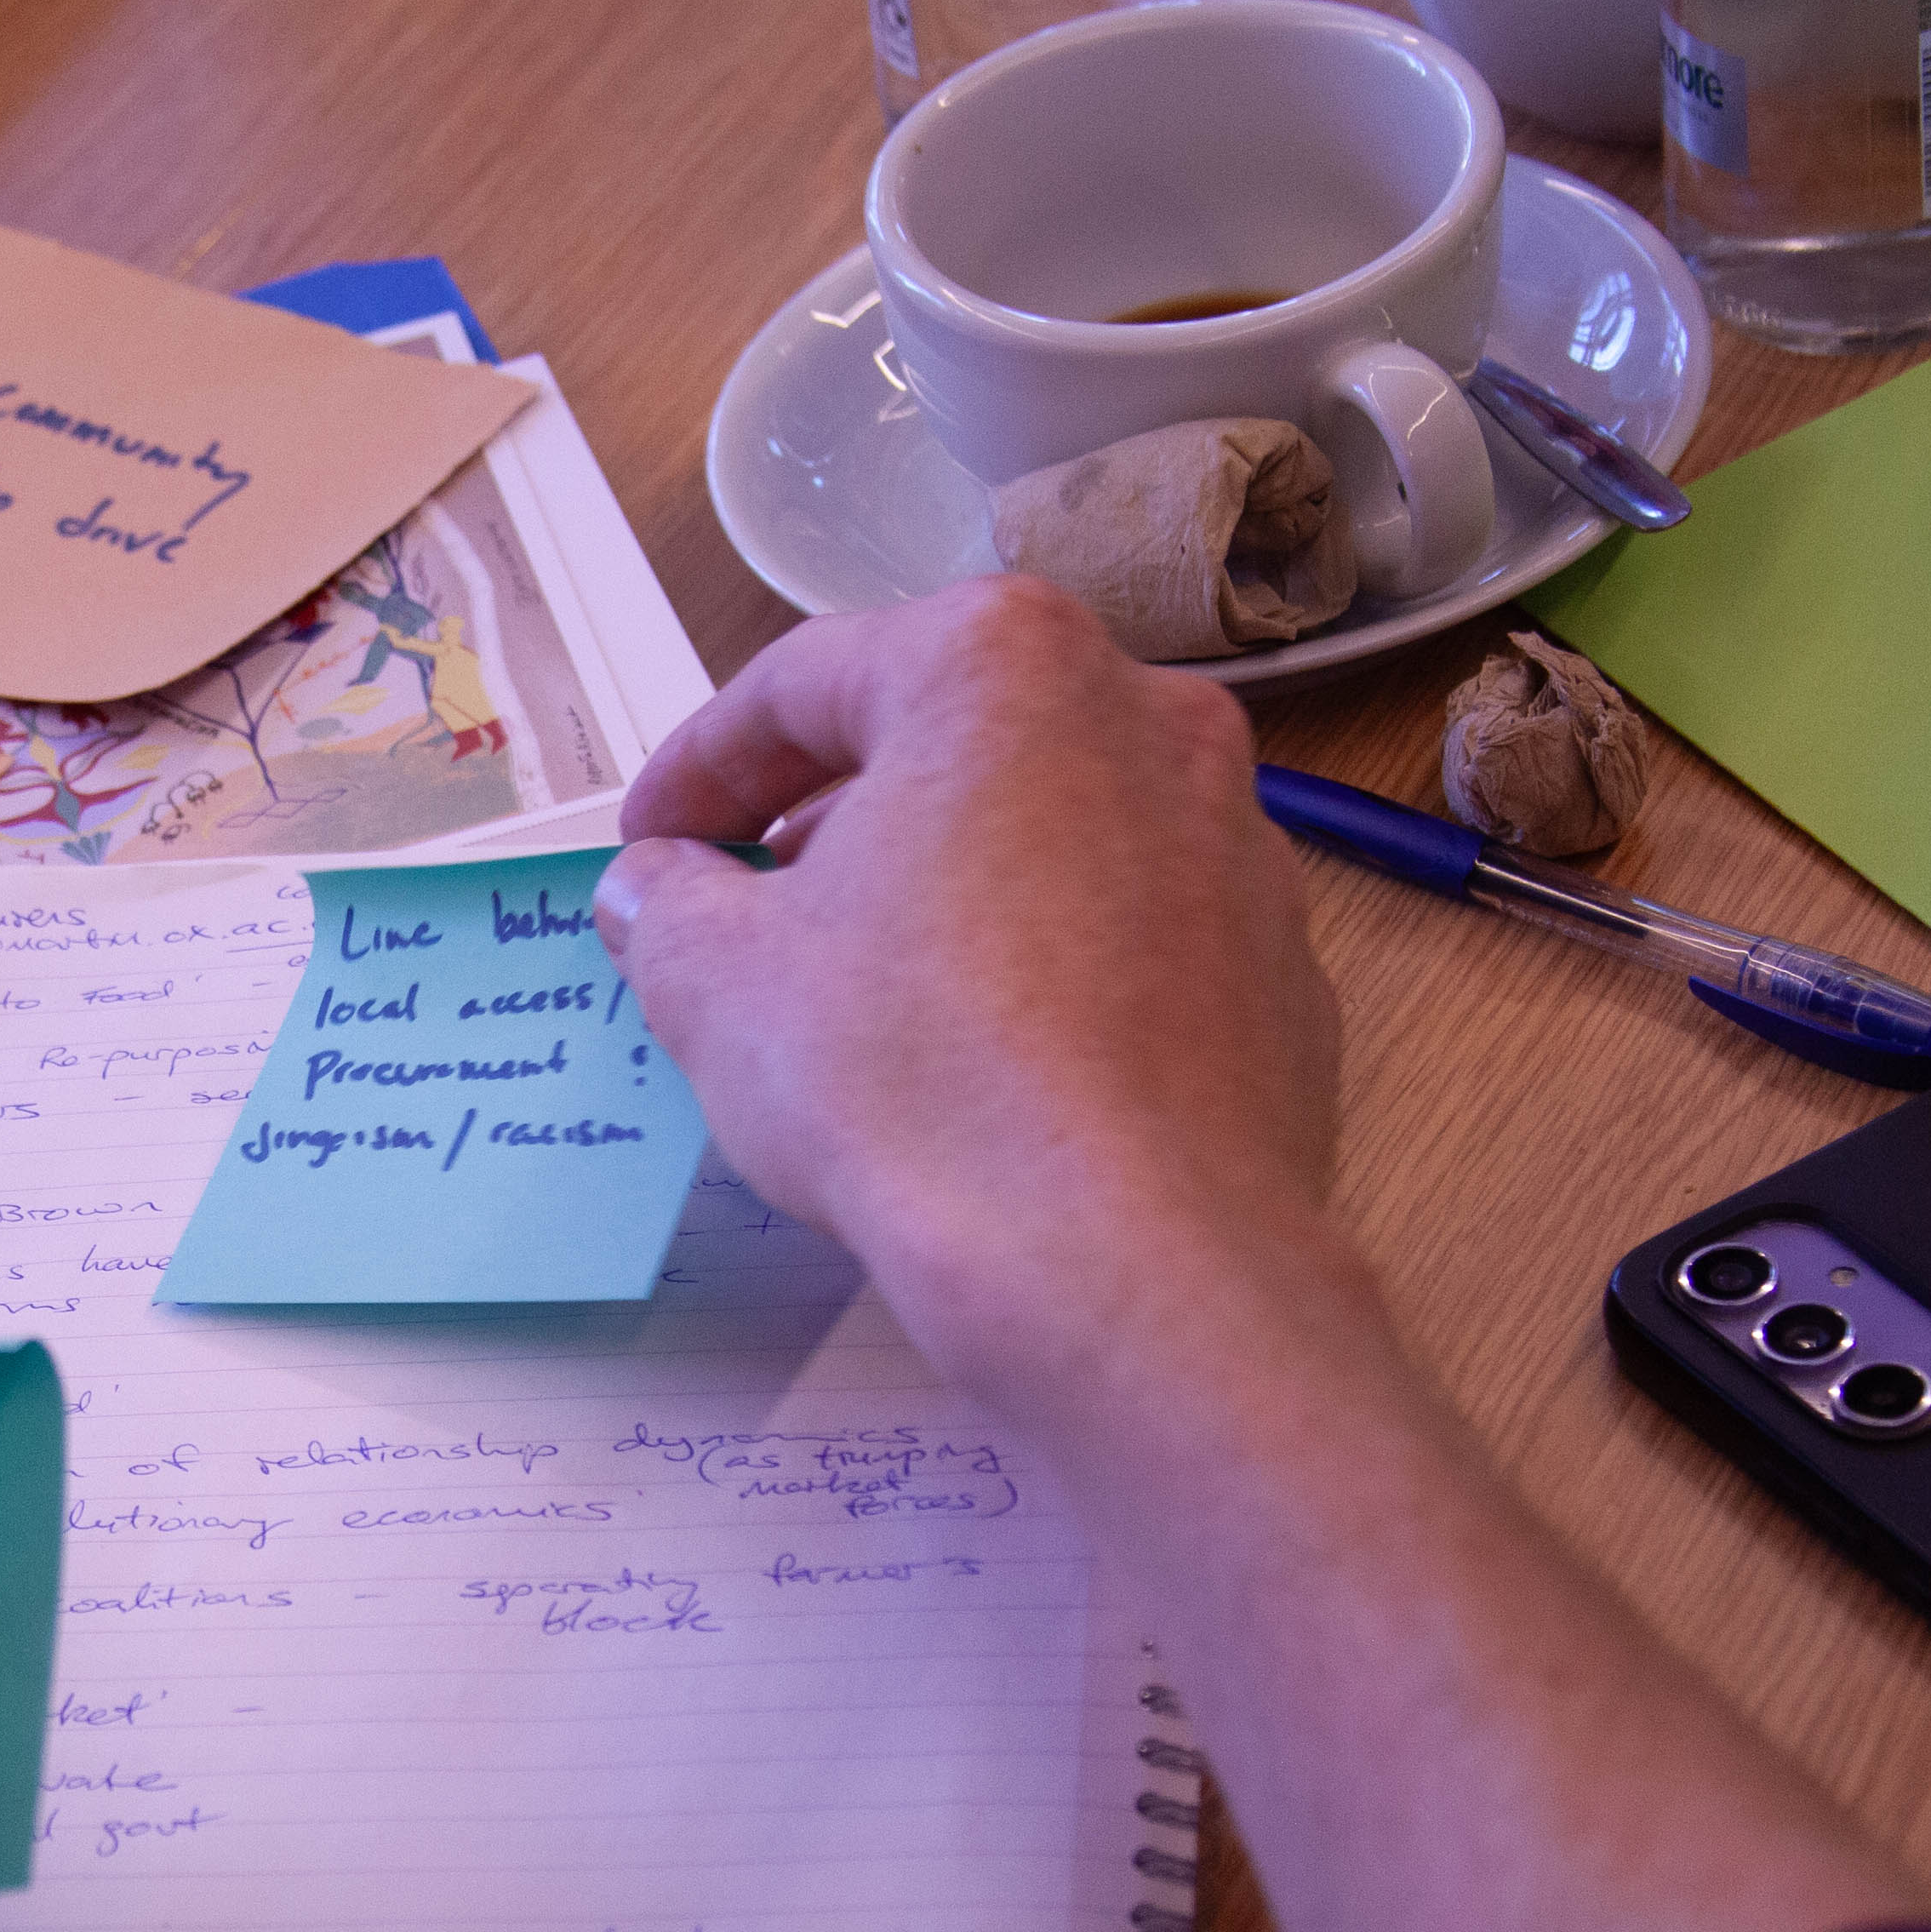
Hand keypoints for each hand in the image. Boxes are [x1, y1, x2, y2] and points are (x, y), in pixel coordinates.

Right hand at [596, 578, 1341, 1326]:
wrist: (1132, 1265)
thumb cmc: (916, 1083)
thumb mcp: (724, 984)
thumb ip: (670, 908)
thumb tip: (655, 890)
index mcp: (999, 667)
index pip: (805, 684)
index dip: (698, 769)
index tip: (648, 846)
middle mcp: (1145, 718)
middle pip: (946, 740)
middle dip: (831, 820)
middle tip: (746, 908)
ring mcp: (1236, 842)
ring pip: (1052, 833)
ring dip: (947, 889)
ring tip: (865, 994)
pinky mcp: (1282, 967)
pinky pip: (1132, 937)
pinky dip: (1050, 971)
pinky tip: (990, 1067)